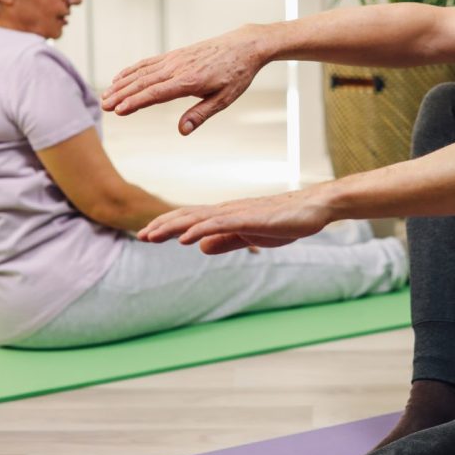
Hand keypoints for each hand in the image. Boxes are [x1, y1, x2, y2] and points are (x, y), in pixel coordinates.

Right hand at [100, 25, 265, 134]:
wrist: (244, 46)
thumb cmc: (236, 74)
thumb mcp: (224, 99)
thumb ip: (201, 114)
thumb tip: (182, 130)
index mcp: (190, 81)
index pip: (156, 93)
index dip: (136, 102)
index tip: (118, 111)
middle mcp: (178, 68)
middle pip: (143, 83)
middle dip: (122, 95)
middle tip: (103, 106)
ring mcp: (175, 59)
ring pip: (142, 72)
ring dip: (122, 84)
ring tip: (105, 95)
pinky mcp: (175, 55)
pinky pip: (149, 62)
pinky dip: (132, 70)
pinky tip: (120, 78)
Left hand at [137, 190, 333, 254]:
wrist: (313, 208)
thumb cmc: (285, 221)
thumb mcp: (250, 235)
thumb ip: (226, 240)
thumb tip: (200, 246)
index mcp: (227, 215)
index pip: (191, 219)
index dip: (168, 226)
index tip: (148, 235)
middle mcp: (227, 210)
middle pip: (188, 216)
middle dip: (163, 226)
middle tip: (141, 236)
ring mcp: (238, 213)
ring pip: (199, 218)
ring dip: (174, 227)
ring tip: (152, 235)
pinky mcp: (250, 218)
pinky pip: (220, 224)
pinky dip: (200, 230)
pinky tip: (185, 238)